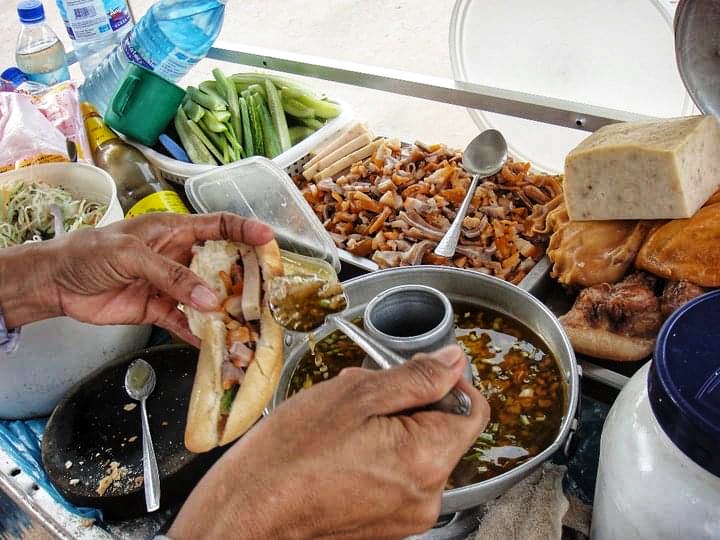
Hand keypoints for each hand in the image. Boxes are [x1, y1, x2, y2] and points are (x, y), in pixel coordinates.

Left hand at [0, 212, 272, 343]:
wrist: (56, 283)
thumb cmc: (91, 253)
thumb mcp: (132, 255)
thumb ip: (172, 275)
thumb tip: (210, 299)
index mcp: (175, 230)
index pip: (219, 226)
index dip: (246, 232)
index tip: (269, 241)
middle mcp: (180, 256)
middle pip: (221, 265)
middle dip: (244, 278)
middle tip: (267, 294)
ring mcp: (172, 284)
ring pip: (207, 297)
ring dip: (225, 310)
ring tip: (247, 325)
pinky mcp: (160, 309)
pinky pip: (186, 322)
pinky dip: (200, 334)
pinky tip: (216, 345)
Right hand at [170, 346, 490, 539]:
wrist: (248, 513)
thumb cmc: (290, 455)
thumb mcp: (355, 394)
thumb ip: (416, 377)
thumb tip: (454, 361)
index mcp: (427, 459)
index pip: (474, 410)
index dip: (448, 383)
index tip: (414, 373)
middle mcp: (427, 496)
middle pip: (443, 431)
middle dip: (408, 404)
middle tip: (362, 396)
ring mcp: (407, 516)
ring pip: (417, 451)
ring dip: (389, 428)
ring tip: (344, 425)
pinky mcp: (386, 525)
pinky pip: (398, 477)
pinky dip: (378, 456)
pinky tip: (341, 450)